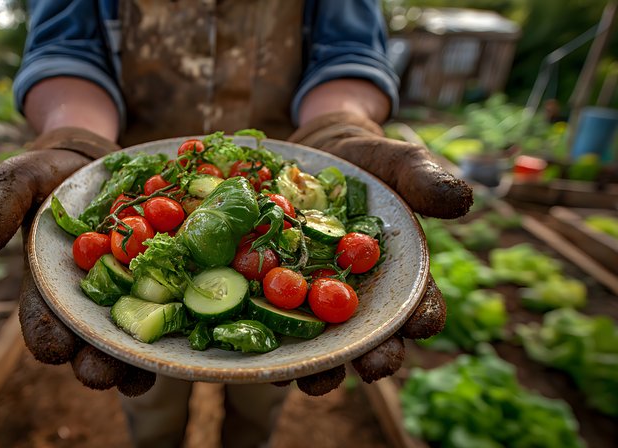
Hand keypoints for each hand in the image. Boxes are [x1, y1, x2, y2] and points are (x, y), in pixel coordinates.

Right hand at [0, 128, 155, 396]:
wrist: (95, 161)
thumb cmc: (49, 175)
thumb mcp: (15, 182)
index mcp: (47, 290)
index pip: (42, 324)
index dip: (48, 338)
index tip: (55, 347)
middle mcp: (86, 303)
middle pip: (88, 344)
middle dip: (94, 364)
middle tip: (101, 374)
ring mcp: (125, 296)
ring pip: (128, 340)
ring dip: (134, 364)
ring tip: (141, 376)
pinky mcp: (160, 284)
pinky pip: (167, 312)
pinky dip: (173, 329)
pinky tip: (183, 342)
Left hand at [281, 111, 472, 395]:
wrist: (313, 155)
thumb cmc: (364, 164)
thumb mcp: (392, 162)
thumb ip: (421, 178)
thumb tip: (462, 200)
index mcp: (397, 276)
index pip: (417, 305)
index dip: (421, 318)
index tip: (420, 325)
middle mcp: (360, 299)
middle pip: (371, 338)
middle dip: (374, 357)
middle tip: (371, 368)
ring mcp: (317, 302)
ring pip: (322, 345)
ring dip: (320, 368)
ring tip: (312, 380)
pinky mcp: (276, 297)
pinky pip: (274, 326)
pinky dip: (270, 344)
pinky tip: (262, 357)